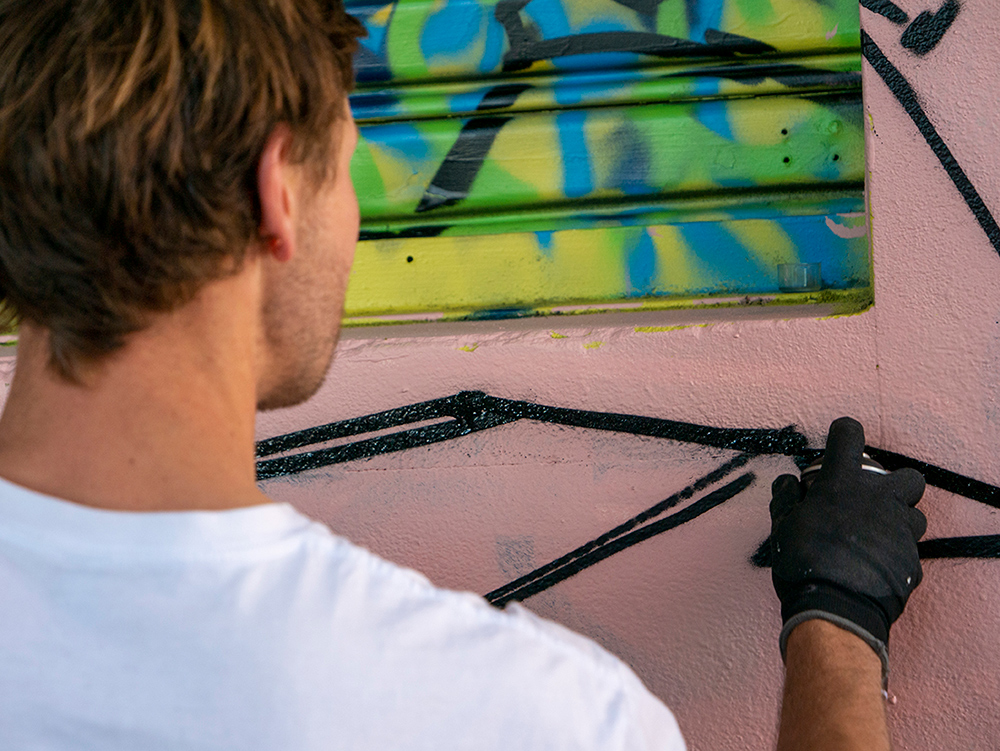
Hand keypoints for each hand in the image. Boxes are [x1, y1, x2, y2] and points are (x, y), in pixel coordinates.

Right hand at [770, 417, 926, 682]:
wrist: (836, 608)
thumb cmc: (803, 561)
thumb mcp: (782, 525)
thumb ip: (786, 498)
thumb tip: (788, 481)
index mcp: (843, 483)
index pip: (849, 435)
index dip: (843, 434)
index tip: (837, 441)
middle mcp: (880, 499)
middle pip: (909, 477)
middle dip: (895, 485)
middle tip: (871, 502)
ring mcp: (901, 531)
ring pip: (915, 515)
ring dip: (898, 521)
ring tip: (875, 538)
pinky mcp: (913, 561)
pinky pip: (909, 551)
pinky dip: (894, 555)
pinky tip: (875, 567)